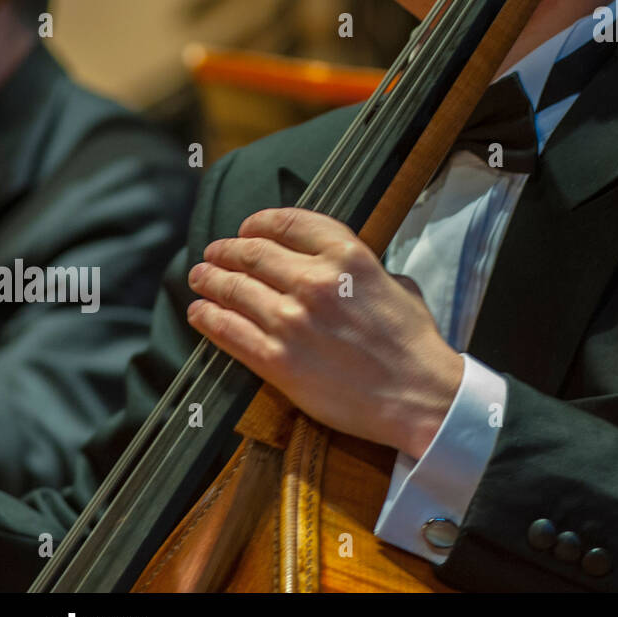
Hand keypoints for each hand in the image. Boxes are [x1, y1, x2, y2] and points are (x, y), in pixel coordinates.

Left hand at [187, 207, 463, 456]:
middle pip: (253, 253)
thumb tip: (337, 267)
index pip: (289, 223)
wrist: (418, 394)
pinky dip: (208, 318)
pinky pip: (229, 332)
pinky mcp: (277, 361)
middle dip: (227, 250)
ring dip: (210, 280)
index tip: (247, 228)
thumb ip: (362, 268)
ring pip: (234, 290)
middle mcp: (315, 281)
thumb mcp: (396, 283)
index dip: (259, 222)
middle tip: (214, 252)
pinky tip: (200, 313)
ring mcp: (292, 321)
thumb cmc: (412, 342)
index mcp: (348, 255)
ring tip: (200, 277)